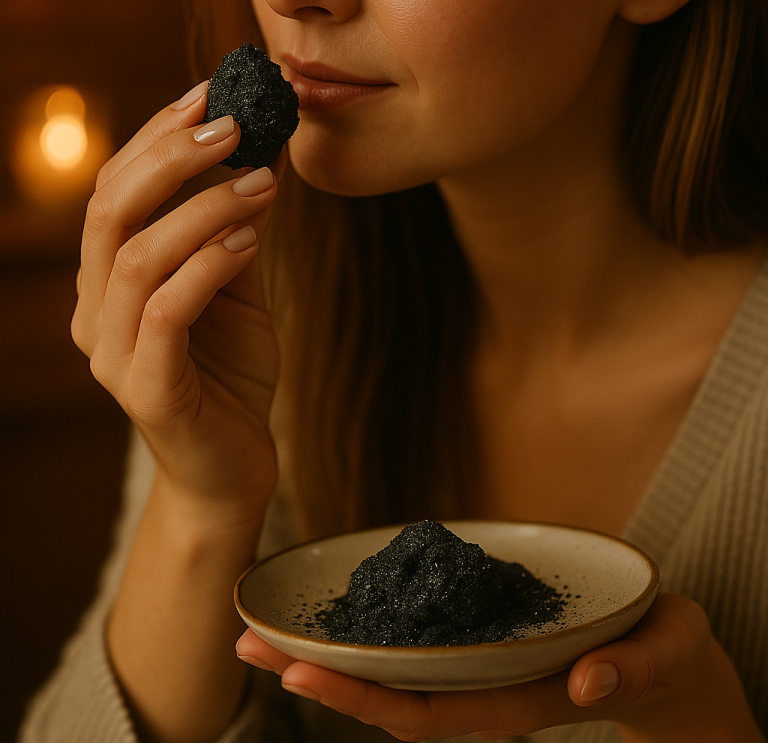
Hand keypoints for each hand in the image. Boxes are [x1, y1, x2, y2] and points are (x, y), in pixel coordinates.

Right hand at [72, 81, 285, 524]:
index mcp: (106, 279)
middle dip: (170, 156)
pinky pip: (166, 311)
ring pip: (137, 255)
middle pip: (108, 210)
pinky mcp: (147, 390)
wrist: (233, 468)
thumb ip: (236, 222)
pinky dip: (208, 264)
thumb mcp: (236, 280)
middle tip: (232, 123)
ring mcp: (113, 353)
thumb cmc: (229, 370)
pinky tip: (251, 238)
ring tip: (260, 181)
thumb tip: (262, 146)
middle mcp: (95, 311)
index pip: (113, 189)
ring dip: (203, 206)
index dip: (157, 136)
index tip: (211, 93)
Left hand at [236, 593, 763, 741]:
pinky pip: (416, 643)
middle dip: (319, 677)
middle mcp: (487, 687)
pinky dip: (369, 630)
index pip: (430, 710)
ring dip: (328, 657)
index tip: (302, 673)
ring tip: (262, 637)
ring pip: (394, 671)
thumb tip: (587, 684)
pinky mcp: (481, 639)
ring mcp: (480, 665)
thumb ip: (634, 668)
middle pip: (391, 695)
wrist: (667, 656)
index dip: (364, 694)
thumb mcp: (667, 654)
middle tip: (246, 649)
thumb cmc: (667, 652)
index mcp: (520, 697)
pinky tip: (329, 613)